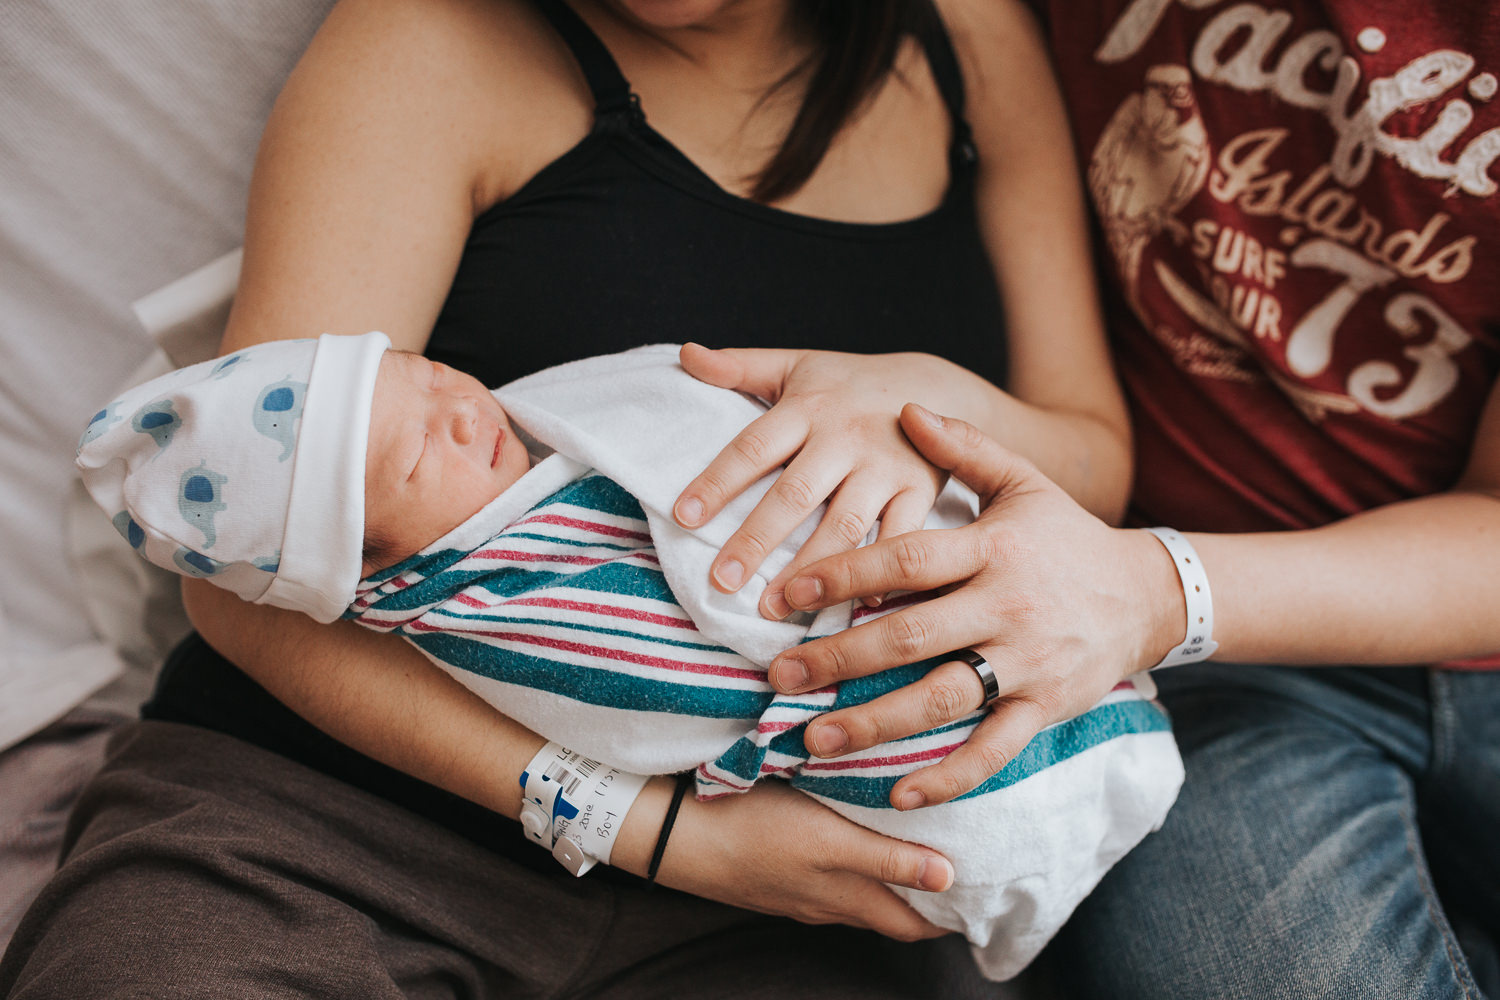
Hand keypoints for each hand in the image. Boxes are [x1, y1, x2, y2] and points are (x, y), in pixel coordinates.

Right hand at [655, 779, 952, 940]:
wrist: (676, 833)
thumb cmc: (755, 829)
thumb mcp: (829, 842)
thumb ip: (888, 860)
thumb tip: (951, 879)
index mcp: (848, 898)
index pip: (916, 925)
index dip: (952, 915)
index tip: (988, 887)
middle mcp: (829, 901)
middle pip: (893, 910)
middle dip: (929, 894)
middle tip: (964, 858)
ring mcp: (800, 888)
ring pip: (861, 891)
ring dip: (892, 875)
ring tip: (922, 839)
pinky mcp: (777, 868)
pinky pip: (830, 875)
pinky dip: (855, 862)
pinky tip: (856, 828)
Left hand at [673, 344, 955, 616]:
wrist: (938, 383)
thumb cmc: (850, 384)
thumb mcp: (797, 365)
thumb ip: (740, 366)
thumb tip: (685, 354)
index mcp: (808, 407)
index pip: (753, 447)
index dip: (718, 481)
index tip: (683, 517)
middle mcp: (846, 436)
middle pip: (795, 493)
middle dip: (756, 539)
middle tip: (721, 582)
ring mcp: (887, 465)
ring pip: (844, 523)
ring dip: (810, 570)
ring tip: (773, 607)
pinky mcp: (922, 488)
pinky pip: (902, 535)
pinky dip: (882, 572)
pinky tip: (855, 607)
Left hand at [767, 405, 1183, 808]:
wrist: (1148, 594)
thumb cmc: (1067, 537)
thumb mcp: (1023, 481)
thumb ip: (964, 448)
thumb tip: (905, 407)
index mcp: (993, 547)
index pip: (905, 559)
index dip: (842, 575)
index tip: (783, 594)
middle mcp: (1007, 606)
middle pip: (909, 635)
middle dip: (837, 658)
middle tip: (778, 676)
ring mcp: (1028, 662)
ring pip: (941, 697)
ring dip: (873, 722)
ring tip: (813, 738)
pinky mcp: (1045, 707)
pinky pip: (993, 750)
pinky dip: (949, 776)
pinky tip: (899, 793)